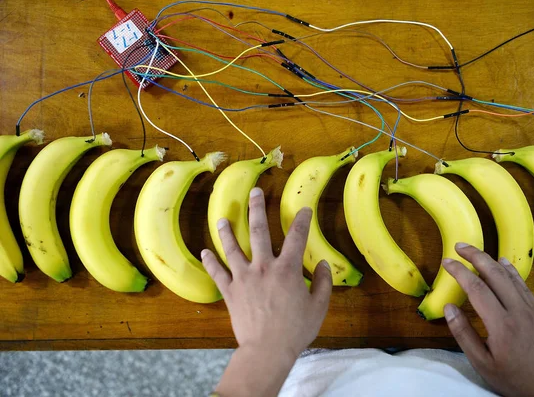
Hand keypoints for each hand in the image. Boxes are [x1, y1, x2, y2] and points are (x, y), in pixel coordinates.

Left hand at [202, 187, 331, 396]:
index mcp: (287, 269)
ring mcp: (244, 278)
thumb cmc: (296, 329)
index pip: (297, 237)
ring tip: (222, 218)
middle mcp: (264, 267)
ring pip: (232, 249)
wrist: (267, 349)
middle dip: (257, 209)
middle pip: (259, 232)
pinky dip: (210, 262)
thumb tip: (321, 265)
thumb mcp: (318, 306)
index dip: (301, 220)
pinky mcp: (230, 291)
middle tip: (254, 192)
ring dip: (227, 232)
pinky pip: (217, 273)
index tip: (304, 209)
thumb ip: (322, 282)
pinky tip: (204, 252)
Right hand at [443, 243, 533, 396]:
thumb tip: (449, 307)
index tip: (446, 262)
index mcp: (501, 325)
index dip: (460, 272)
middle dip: (475, 256)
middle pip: (494, 274)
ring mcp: (532, 310)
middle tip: (459, 246)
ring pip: (510, 276)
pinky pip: (523, 285)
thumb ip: (463, 334)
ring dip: (491, 260)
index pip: (476, 288)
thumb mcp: (481, 363)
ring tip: (475, 251)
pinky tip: (503, 262)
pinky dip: (511, 270)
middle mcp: (518, 311)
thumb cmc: (511, 378)